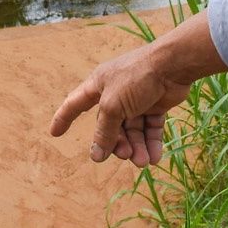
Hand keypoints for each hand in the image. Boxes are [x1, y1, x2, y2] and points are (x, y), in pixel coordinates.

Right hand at [49, 11, 226, 167]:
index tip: (54, 133)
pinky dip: (151, 143)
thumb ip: (104, 131)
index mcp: (99, 85)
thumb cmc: (137, 78)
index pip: (75, 103)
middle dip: (116, 143)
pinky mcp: (155, 105)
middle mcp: (115, 93)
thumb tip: (96, 155)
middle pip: (110, 125)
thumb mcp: (113, 105)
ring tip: (143, 161)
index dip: (64, 118)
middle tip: (125, 155)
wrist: (173, 65)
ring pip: (132, 130)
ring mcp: (136, 100)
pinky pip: (149, 128)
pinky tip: (155, 157)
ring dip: (136, 147)